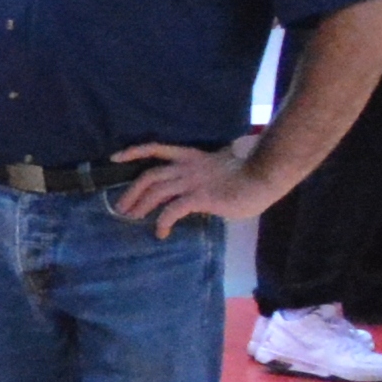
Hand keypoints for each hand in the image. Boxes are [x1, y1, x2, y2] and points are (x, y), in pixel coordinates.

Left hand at [110, 136, 270, 232]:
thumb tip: (199, 188)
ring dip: (141, 206)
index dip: (135, 152)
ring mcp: (193, 181)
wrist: (266, 175)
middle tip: (121, 208)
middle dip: (132, 191)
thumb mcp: (223, 169)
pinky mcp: (200, 197)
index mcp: (194, 157)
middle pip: (150, 175)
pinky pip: (173, 210)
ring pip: (156, 191)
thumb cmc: (251, 174)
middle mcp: (189, 167)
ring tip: (132, 219)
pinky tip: (161, 232)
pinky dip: (163, 222)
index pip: (157, 149)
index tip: (116, 157)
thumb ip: (206, 175)